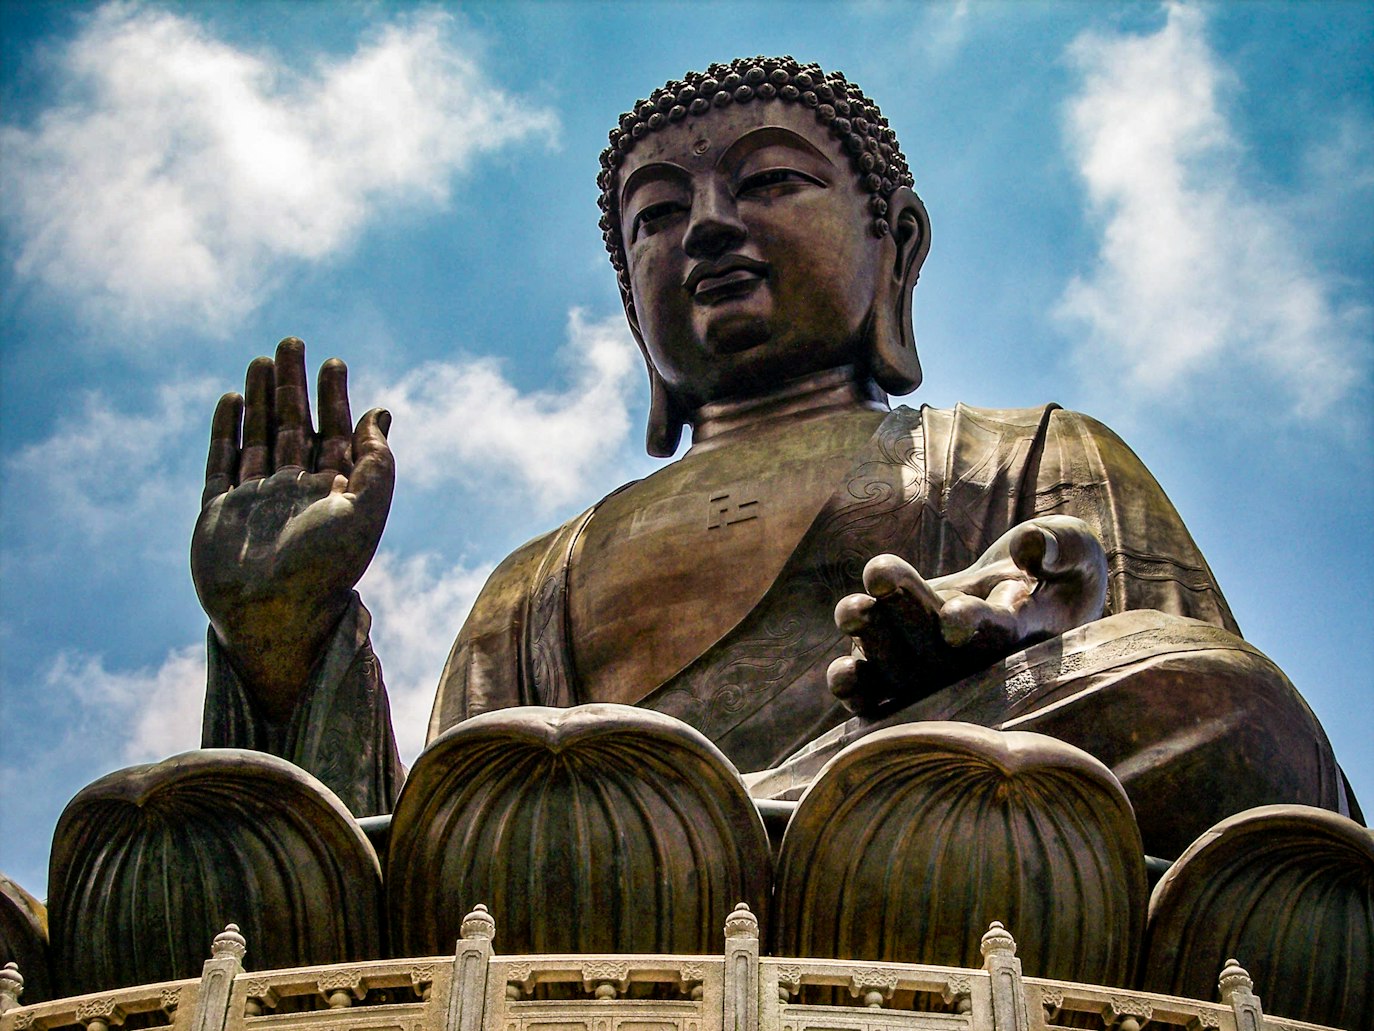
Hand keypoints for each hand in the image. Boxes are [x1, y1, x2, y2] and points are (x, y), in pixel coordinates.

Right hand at [192, 338, 393, 720]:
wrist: (274, 615)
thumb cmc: (327, 567)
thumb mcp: (366, 508)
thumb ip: (377, 461)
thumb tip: (382, 413)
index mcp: (333, 494)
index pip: (335, 434)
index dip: (335, 397)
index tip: (335, 362)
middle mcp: (294, 493)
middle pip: (294, 427)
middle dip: (293, 385)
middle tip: (293, 342)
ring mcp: (255, 501)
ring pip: (258, 437)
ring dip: (261, 399)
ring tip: (262, 360)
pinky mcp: (219, 512)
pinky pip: (221, 462)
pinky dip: (226, 431)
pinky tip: (232, 399)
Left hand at [828, 515, 1107, 716]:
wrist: (1028, 593)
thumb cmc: (1059, 571)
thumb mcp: (1074, 549)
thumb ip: (1058, 545)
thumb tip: (1028, 546)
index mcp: (1017, 633)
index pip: (993, 632)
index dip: (973, 625)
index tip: (955, 618)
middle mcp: (972, 663)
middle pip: (935, 647)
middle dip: (904, 611)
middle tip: (880, 572)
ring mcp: (933, 672)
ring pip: (900, 669)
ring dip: (872, 641)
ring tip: (853, 609)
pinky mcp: (900, 673)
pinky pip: (876, 694)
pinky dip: (857, 688)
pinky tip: (839, 675)